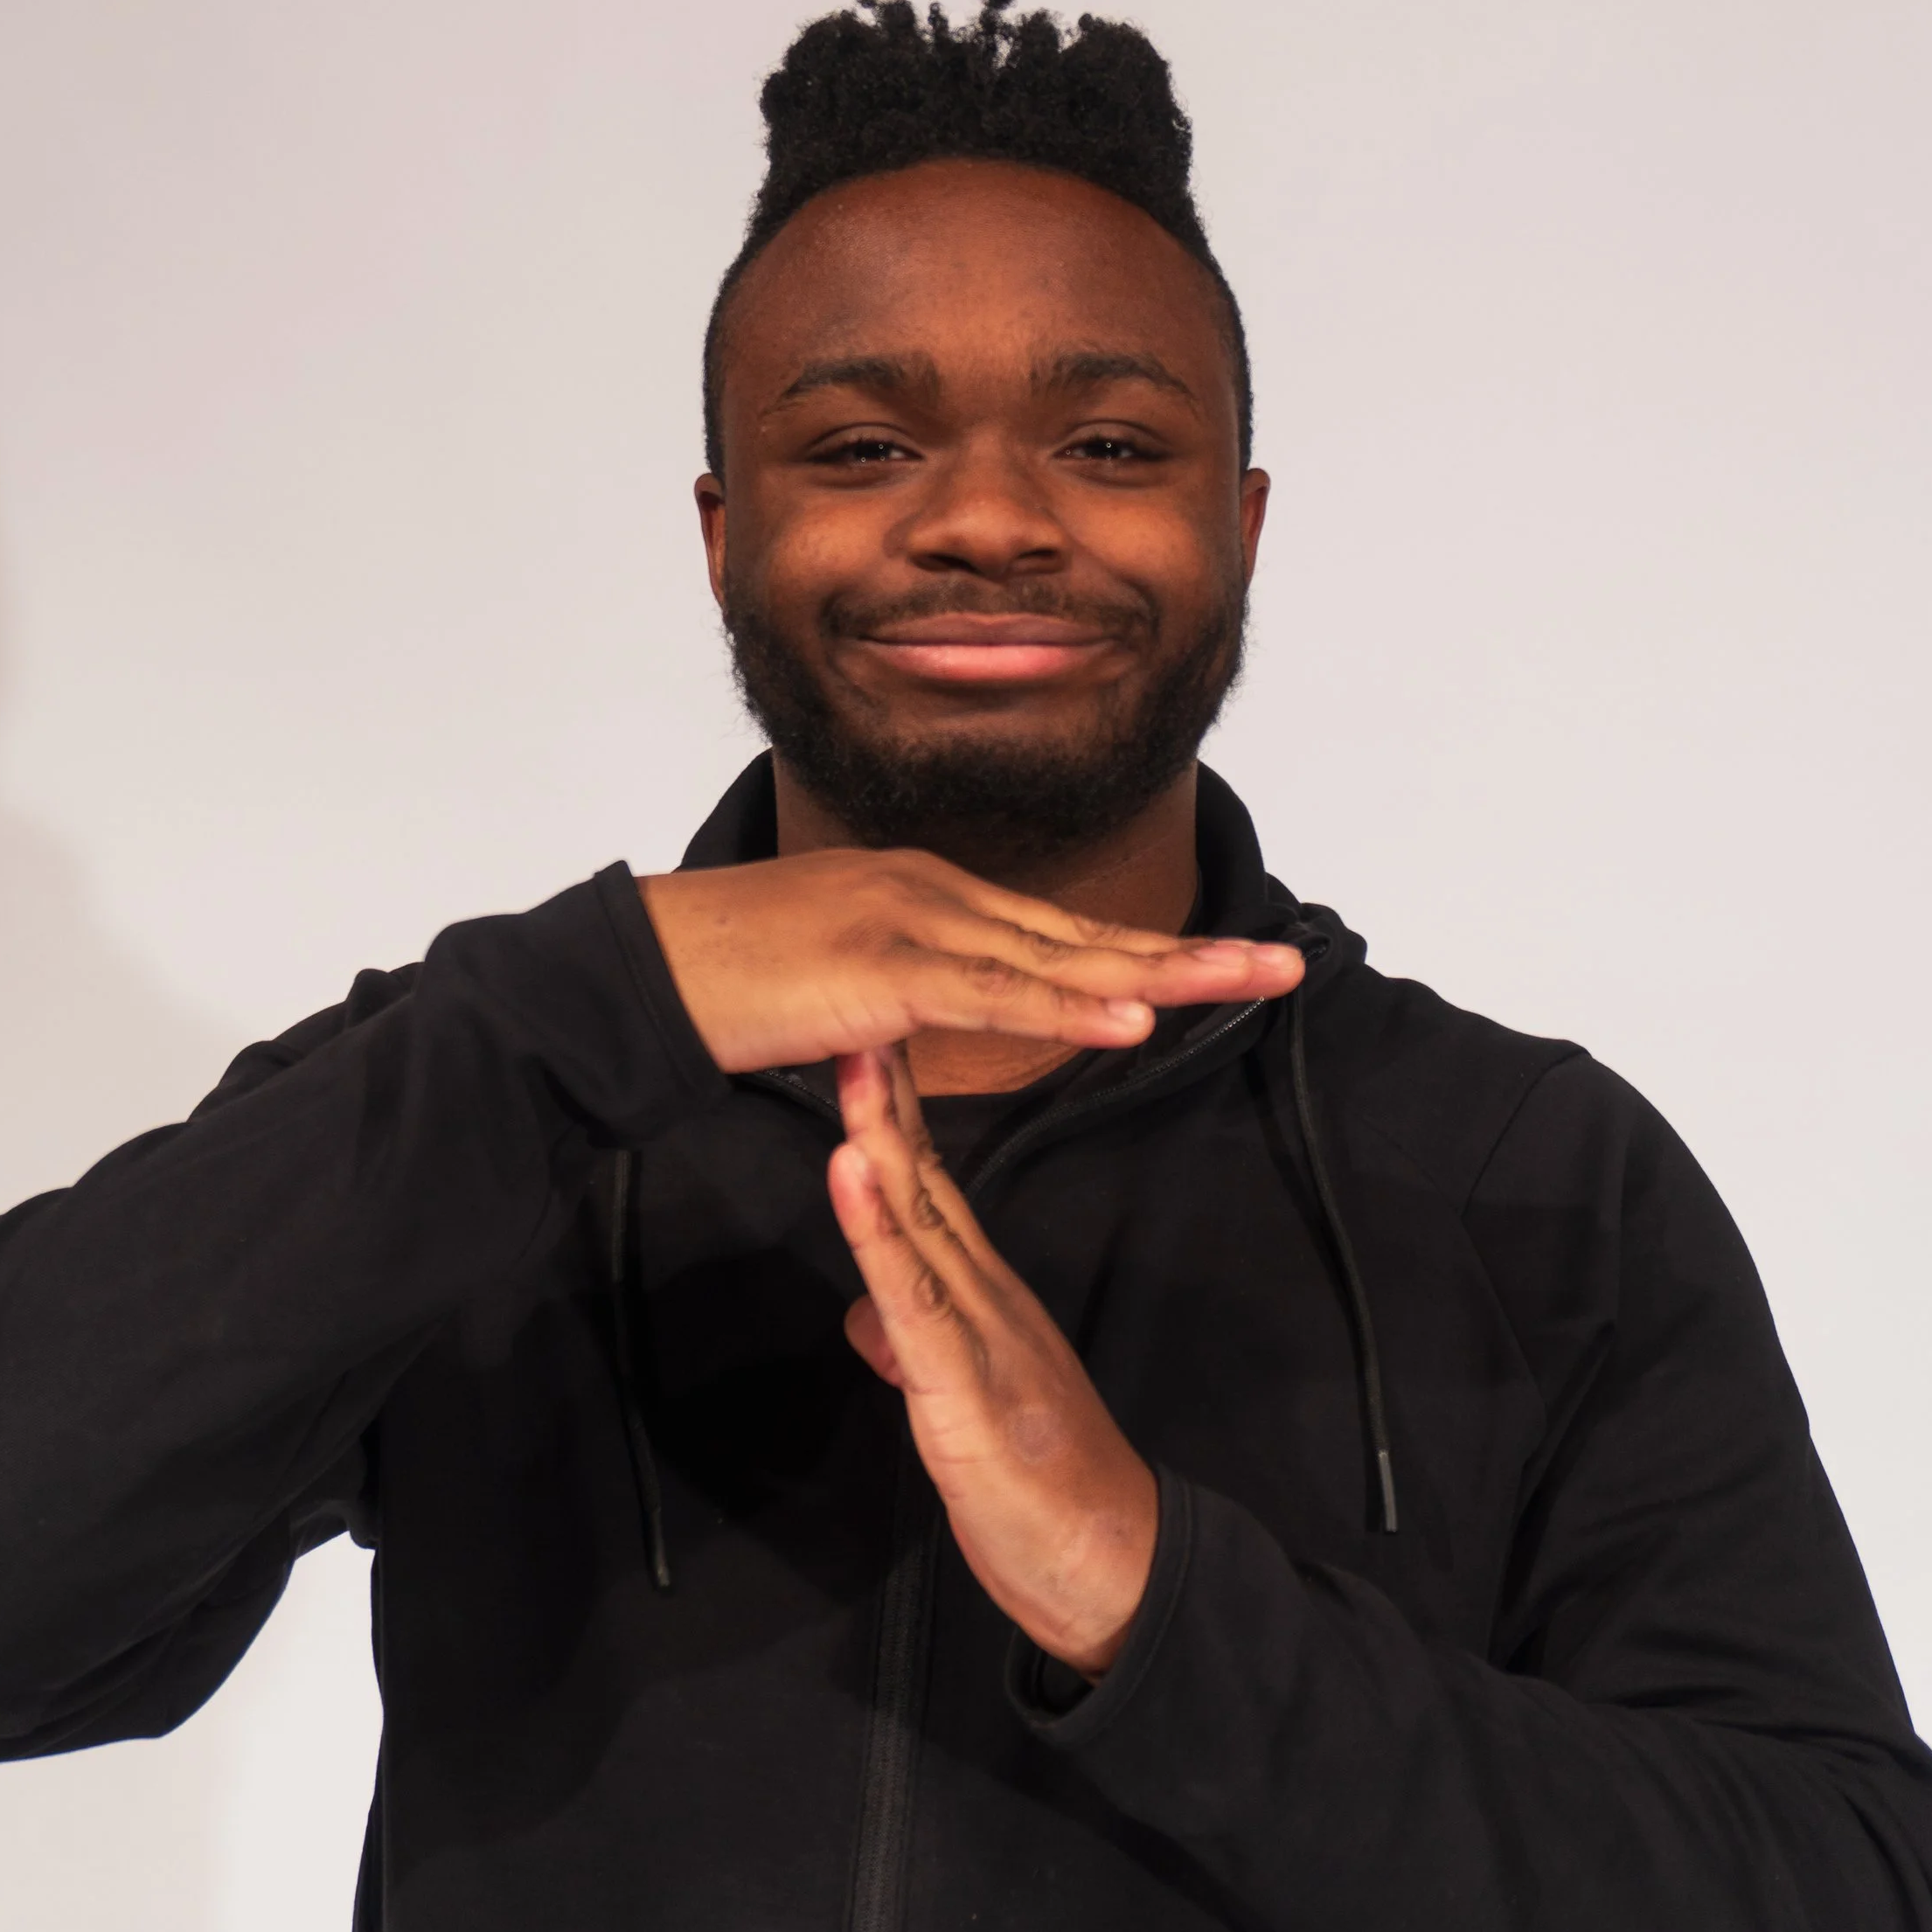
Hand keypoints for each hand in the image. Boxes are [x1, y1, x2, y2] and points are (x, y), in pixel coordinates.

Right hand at [638, 849, 1301, 1076]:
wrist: (645, 970)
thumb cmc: (728, 986)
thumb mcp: (842, 993)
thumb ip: (900, 1007)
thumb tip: (926, 1038)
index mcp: (931, 899)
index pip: (1063, 933)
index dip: (1149, 954)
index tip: (1227, 967)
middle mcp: (936, 894)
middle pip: (1088, 931)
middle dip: (1192, 952)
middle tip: (1285, 966)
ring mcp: (911, 919)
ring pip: (1060, 953)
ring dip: (1160, 972)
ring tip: (1246, 983)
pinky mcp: (881, 964)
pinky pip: (993, 991)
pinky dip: (1068, 1003)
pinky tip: (1131, 1018)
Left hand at [827, 1044, 1157, 1680]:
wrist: (1112, 1569)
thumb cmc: (1042, 1493)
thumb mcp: (960, 1410)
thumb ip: (916, 1350)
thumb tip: (867, 1316)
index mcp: (986, 1301)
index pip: (933, 1192)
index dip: (896, 1118)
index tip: (869, 1045)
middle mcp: (987, 1299)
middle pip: (927, 1183)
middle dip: (886, 1097)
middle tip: (859, 1009)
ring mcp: (980, 1336)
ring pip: (922, 1224)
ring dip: (882, 1139)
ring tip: (855, 1061)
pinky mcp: (965, 1388)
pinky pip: (913, 1298)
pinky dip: (877, 1232)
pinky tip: (851, 1173)